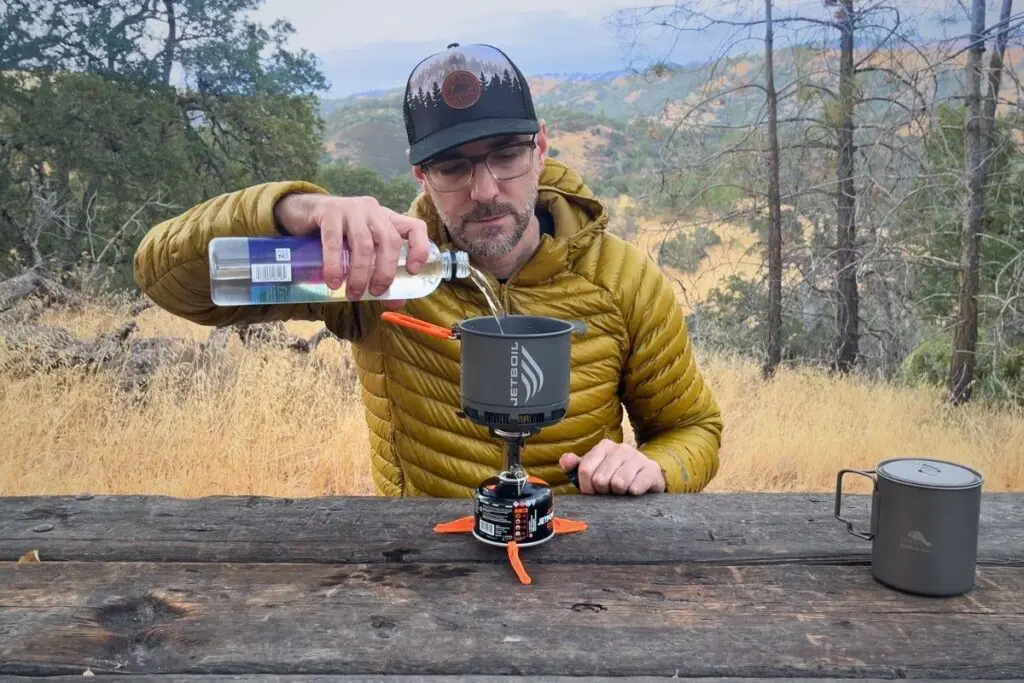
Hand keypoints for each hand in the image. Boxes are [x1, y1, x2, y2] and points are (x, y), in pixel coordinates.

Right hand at [274, 193, 429, 303]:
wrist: (300, 213)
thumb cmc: (336, 236)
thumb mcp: (360, 252)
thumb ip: (377, 272)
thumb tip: (397, 301)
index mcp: (387, 219)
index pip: (414, 227)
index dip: (419, 248)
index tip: (412, 271)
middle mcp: (373, 210)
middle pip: (389, 241)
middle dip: (385, 272)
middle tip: (375, 292)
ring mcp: (352, 208)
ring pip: (364, 244)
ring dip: (360, 273)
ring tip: (353, 294)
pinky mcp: (329, 211)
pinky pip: (334, 241)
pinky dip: (335, 264)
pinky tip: (334, 282)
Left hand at [559, 439, 665, 494]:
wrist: (646, 479)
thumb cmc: (616, 476)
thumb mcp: (595, 471)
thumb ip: (577, 466)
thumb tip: (565, 460)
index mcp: (604, 446)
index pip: (585, 470)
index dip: (587, 487)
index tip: (594, 491)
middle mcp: (621, 448)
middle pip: (600, 479)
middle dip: (603, 491)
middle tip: (610, 491)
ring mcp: (638, 457)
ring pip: (618, 483)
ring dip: (618, 493)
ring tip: (622, 491)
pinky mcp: (652, 470)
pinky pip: (636, 487)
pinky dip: (633, 494)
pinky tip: (634, 491)